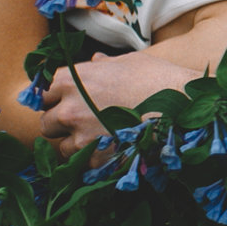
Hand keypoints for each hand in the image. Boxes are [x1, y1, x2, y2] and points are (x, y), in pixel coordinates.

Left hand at [37, 48, 203, 153]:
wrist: (184, 106)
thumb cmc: (157, 78)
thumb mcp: (127, 62)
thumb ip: (102, 65)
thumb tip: (96, 61)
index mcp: (71, 79)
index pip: (43, 93)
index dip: (57, 98)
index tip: (69, 102)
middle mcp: (68, 107)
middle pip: (46, 122)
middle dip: (61, 124)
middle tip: (84, 123)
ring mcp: (80, 135)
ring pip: (62, 146)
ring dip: (76, 144)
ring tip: (101, 139)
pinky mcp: (96, 159)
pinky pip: (83, 164)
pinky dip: (94, 159)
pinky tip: (113, 149)